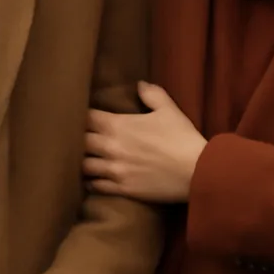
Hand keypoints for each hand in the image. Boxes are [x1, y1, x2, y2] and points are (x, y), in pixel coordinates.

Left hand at [83, 82, 206, 203]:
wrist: (196, 172)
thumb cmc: (182, 138)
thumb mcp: (169, 110)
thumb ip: (152, 94)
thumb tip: (139, 84)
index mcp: (118, 125)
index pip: (85, 117)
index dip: (80, 115)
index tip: (79, 115)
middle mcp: (110, 147)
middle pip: (79, 142)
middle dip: (76, 138)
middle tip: (77, 137)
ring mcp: (114, 170)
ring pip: (83, 166)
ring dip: (82, 161)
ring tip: (82, 159)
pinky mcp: (122, 189)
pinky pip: (96, 186)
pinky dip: (91, 182)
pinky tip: (91, 179)